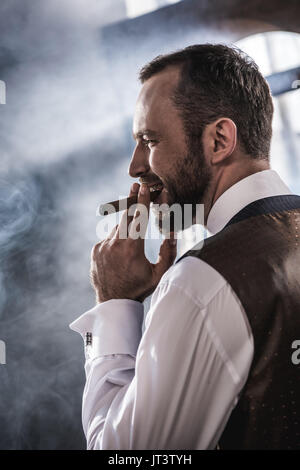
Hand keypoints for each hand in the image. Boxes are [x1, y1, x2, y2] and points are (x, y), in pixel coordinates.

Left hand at [90, 183, 176, 302]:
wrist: (113, 302)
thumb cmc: (139, 288)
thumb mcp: (159, 274)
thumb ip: (168, 252)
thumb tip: (172, 232)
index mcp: (133, 248)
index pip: (139, 218)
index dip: (142, 201)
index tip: (143, 187)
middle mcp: (116, 244)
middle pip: (126, 216)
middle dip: (132, 201)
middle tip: (135, 187)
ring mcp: (103, 246)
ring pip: (117, 228)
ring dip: (126, 226)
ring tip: (131, 238)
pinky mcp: (95, 250)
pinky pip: (108, 238)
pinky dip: (116, 239)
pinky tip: (121, 253)